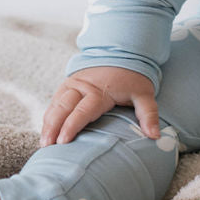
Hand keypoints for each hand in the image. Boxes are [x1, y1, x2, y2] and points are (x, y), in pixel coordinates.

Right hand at [41, 66, 160, 145]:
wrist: (122, 52)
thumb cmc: (133, 77)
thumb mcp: (144, 93)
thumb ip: (148, 114)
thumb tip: (155, 136)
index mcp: (100, 91)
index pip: (83, 110)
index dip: (71, 126)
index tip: (63, 141)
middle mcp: (82, 87)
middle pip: (63, 107)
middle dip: (53, 127)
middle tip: (47, 146)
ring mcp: (73, 84)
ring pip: (56, 104)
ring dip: (48, 122)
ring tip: (43, 143)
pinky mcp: (68, 85)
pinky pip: (55, 101)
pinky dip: (49, 115)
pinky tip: (46, 131)